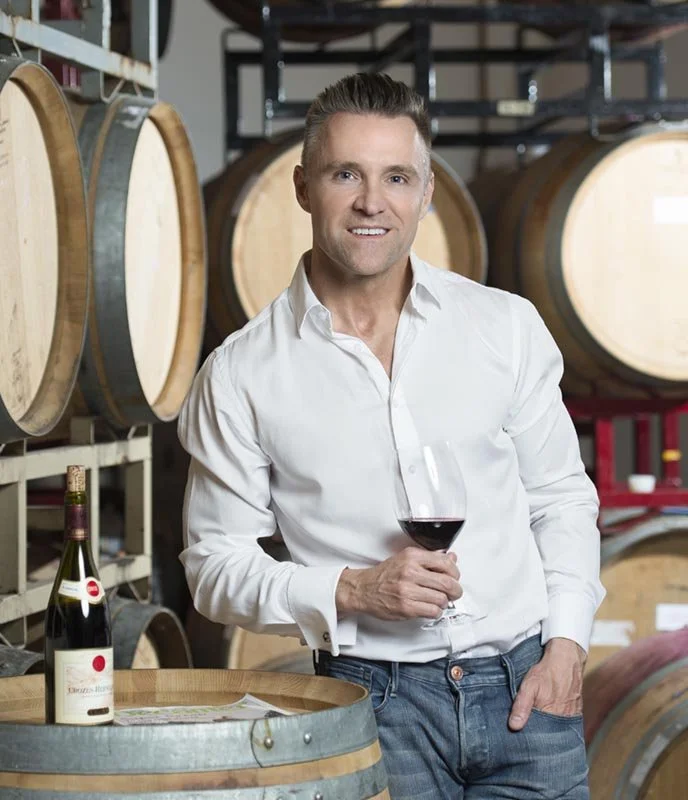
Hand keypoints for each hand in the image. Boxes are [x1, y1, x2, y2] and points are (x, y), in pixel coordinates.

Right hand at [335, 547, 461, 620]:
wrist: (364, 589)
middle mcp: (410, 571)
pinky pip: (433, 611)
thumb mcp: (406, 559)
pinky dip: (435, 611)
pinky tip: (430, 608)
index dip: (455, 573)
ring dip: (444, 602)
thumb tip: (452, 557)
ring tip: (437, 600)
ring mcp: (408, 590)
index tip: (454, 577)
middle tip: (454, 592)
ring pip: (442, 599)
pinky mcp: (406, 607)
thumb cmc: (384, 575)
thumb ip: (429, 558)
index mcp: (412, 556)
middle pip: (448, 583)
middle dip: (455, 590)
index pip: (446, 563)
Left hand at [508, 637, 585, 730]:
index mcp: (551, 715)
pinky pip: (565, 723)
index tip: (521, 740)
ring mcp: (571, 716)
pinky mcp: (575, 711)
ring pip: (557, 729)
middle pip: (549, 734)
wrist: (566, 659)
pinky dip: (557, 724)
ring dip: (548, 730)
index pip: (539, 736)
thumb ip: (522, 706)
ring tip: (538, 729)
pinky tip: (549, 721)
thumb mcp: (529, 686)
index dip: (530, 738)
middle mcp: (563, 719)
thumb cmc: (547, 671)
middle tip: (527, 736)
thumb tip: (514, 726)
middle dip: (539, 736)